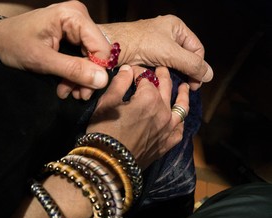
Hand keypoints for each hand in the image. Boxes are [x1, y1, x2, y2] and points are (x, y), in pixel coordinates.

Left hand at [0, 1, 110, 96]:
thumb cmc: (15, 44)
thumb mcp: (43, 60)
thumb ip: (72, 69)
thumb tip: (102, 80)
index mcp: (73, 16)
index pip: (101, 46)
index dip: (98, 71)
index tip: (86, 91)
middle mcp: (79, 17)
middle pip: (97, 52)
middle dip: (86, 77)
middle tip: (77, 96)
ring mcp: (75, 26)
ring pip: (89, 58)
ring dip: (79, 78)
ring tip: (67, 92)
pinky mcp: (71, 36)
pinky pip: (80, 57)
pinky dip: (74, 73)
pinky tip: (65, 86)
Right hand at [87, 65, 189, 169]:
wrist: (110, 163)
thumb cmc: (104, 131)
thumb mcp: (107, 103)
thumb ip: (119, 83)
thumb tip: (128, 69)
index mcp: (149, 98)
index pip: (145, 77)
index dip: (137, 72)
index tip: (131, 70)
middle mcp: (164, 110)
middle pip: (166, 87)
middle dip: (162, 76)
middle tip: (160, 69)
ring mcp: (169, 128)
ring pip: (181, 106)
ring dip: (182, 94)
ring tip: (184, 87)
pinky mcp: (168, 143)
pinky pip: (180, 128)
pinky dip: (181, 119)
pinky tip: (179, 116)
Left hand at [99, 15, 213, 90]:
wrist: (113, 47)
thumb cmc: (141, 44)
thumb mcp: (171, 53)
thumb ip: (192, 64)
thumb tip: (209, 75)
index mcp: (176, 27)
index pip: (196, 49)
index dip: (198, 66)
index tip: (196, 83)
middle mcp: (167, 34)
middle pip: (185, 57)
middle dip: (186, 71)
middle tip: (188, 86)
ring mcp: (156, 45)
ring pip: (172, 63)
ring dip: (174, 74)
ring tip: (173, 85)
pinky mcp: (145, 55)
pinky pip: (160, 67)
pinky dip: (162, 75)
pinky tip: (161, 82)